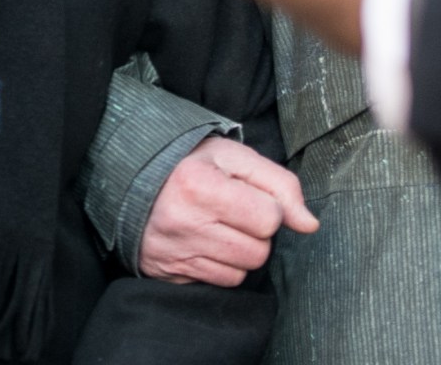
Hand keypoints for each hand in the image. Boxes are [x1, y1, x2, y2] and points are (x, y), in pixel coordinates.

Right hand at [139, 135, 317, 284]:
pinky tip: (204, 244)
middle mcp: (183, 222)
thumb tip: (309, 225)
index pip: (269, 218)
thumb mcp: (234, 157)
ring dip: (239, 252)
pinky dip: (219, 266)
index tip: (247, 196)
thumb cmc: (191, 164)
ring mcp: (173, 252)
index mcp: (199, 184)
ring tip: (218, 228)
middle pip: (259, 252)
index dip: (267, 207)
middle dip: (254, 234)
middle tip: (232, 213)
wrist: (130, 181)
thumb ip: (279, 184)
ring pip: (241, 273)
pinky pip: (218, 283)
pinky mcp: (167, 274)